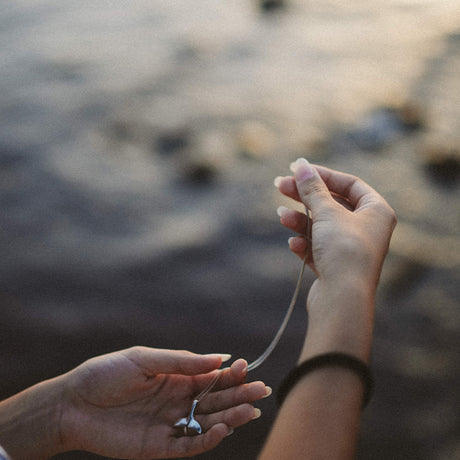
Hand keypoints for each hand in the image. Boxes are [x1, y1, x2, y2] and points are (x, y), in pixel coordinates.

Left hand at [60, 347, 268, 458]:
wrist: (72, 403)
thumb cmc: (107, 374)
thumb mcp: (144, 359)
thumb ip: (182, 361)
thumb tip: (219, 357)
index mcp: (175, 377)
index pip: (211, 377)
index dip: (230, 373)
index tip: (246, 367)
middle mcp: (177, 400)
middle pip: (215, 400)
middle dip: (239, 395)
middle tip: (261, 391)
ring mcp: (169, 423)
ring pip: (207, 422)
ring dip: (230, 417)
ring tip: (250, 411)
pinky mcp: (158, 446)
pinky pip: (188, 445)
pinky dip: (207, 440)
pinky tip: (222, 430)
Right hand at [275, 159, 395, 295]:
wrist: (342, 299)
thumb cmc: (343, 251)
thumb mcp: (327, 212)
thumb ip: (313, 188)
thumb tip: (301, 165)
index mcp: (376, 211)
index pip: (349, 184)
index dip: (323, 175)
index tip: (298, 170)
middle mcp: (367, 229)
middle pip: (332, 204)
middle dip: (305, 196)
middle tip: (279, 185)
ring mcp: (350, 249)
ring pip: (321, 226)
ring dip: (300, 220)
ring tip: (282, 217)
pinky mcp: (335, 266)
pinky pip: (317, 247)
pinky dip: (304, 243)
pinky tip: (294, 245)